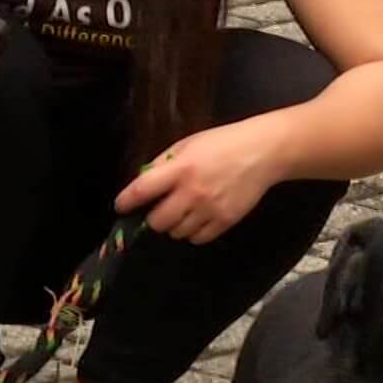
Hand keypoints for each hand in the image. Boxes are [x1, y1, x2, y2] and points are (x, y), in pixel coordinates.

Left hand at [114, 117, 289, 243]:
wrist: (263, 152)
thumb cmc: (222, 143)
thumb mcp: (187, 144)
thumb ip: (164, 163)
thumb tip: (143, 182)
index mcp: (180, 168)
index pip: (142, 190)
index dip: (126, 202)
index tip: (120, 208)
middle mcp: (192, 192)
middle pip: (157, 221)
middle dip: (152, 218)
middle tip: (158, 210)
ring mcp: (210, 209)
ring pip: (177, 233)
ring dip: (173, 226)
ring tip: (181, 212)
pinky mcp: (226, 221)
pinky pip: (198, 238)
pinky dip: (192, 232)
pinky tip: (196, 219)